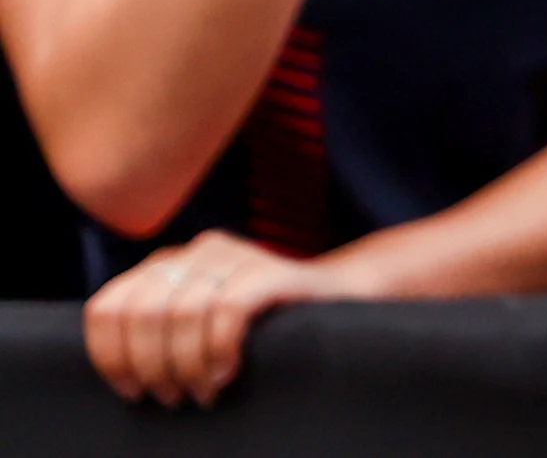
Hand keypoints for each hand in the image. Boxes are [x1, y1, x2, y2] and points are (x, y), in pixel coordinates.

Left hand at [83, 229, 359, 405]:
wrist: (336, 295)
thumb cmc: (258, 323)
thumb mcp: (197, 319)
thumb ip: (158, 326)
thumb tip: (117, 368)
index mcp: (166, 263)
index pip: (107, 307)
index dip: (109, 357)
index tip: (131, 391)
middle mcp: (195, 252)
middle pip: (140, 313)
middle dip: (149, 366)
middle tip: (171, 397)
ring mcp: (233, 256)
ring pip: (181, 314)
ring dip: (185, 367)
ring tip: (201, 393)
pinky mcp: (269, 270)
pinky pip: (227, 312)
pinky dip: (219, 351)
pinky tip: (227, 372)